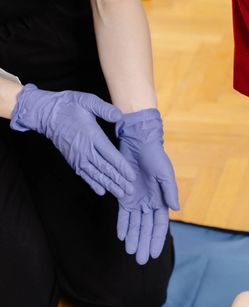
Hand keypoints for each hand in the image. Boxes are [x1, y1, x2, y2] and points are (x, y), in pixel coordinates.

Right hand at [9, 84, 134, 197]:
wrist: (46, 113)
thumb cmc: (68, 106)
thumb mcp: (87, 101)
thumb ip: (104, 109)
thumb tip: (119, 115)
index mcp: (92, 136)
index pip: (110, 155)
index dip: (122, 167)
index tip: (132, 177)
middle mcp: (85, 149)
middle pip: (105, 169)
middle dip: (119, 181)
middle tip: (130, 191)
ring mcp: (78, 156)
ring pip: (96, 174)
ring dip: (109, 185)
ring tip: (120, 194)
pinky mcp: (72, 160)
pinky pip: (84, 174)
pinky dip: (93, 183)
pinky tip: (101, 191)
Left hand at [115, 109, 179, 264]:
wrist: (138, 142)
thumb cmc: (155, 156)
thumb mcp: (164, 173)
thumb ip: (170, 191)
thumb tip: (176, 209)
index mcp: (162, 200)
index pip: (159, 225)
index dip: (156, 240)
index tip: (154, 254)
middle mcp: (149, 203)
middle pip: (146, 229)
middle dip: (144, 244)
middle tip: (140, 261)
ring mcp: (136, 199)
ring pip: (134, 224)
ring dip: (133, 238)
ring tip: (130, 253)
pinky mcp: (124, 194)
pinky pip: (123, 214)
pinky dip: (122, 225)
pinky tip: (121, 237)